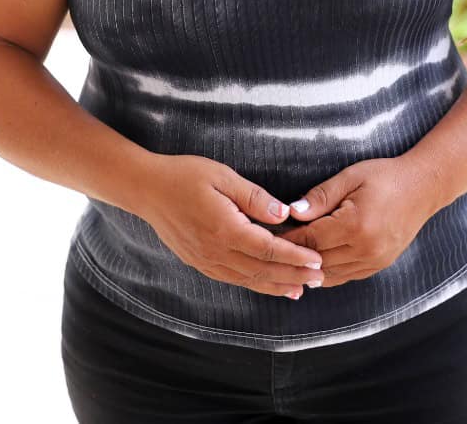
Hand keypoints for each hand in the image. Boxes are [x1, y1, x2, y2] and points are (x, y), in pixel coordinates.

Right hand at [136, 154, 324, 298]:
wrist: (147, 190)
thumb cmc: (185, 176)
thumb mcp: (223, 176)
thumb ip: (255, 198)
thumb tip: (284, 214)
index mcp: (225, 230)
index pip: (269, 250)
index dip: (296, 257)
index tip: (317, 260)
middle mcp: (217, 252)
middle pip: (263, 271)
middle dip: (294, 276)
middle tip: (320, 279)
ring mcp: (207, 261)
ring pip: (249, 281)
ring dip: (277, 286)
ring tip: (301, 289)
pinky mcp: (200, 263)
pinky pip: (233, 280)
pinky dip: (255, 285)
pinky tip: (268, 285)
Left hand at [275, 157, 436, 288]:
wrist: (424, 188)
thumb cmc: (385, 176)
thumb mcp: (350, 177)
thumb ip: (321, 196)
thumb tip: (292, 213)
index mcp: (356, 225)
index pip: (311, 238)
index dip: (288, 238)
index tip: (269, 234)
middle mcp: (366, 249)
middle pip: (317, 260)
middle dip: (293, 255)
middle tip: (272, 248)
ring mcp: (374, 261)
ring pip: (330, 274)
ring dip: (308, 267)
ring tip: (287, 258)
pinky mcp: (379, 265)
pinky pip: (345, 276)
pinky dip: (326, 272)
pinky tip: (312, 266)